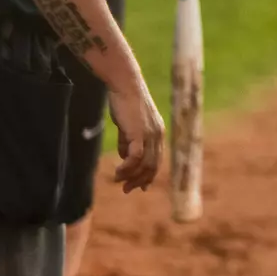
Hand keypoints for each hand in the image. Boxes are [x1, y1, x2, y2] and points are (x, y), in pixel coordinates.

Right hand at [107, 75, 163, 192]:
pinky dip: (127, 168)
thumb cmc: (125, 103)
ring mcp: (150, 134)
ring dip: (131, 176)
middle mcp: (158, 135)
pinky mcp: (139, 133)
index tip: (140, 187)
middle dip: (140, 180)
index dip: (149, 175)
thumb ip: (129, 141)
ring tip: (119, 182)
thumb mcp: (129, 125)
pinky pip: (136, 157)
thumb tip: (125, 157)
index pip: (157, 160)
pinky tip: (118, 173)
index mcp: (158, 133)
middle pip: (153, 165)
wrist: (125, 86)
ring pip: (144, 164)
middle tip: (127, 189)